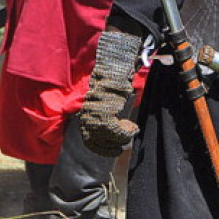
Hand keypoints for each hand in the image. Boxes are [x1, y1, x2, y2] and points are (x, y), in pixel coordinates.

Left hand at [79, 27, 141, 155]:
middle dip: (110, 146)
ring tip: (130, 130)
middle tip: (122, 146)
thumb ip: (104, 114)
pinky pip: (113, 128)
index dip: (100, 148)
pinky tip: (132, 127)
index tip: (113, 151)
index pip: (88, 139)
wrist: (114, 66)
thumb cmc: (113, 84)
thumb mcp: (106, 100)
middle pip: (96, 140)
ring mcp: (95, 111)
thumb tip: (112, 128)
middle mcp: (87, 113)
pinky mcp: (105, 108)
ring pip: (106, 136)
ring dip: (120, 138)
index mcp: (86, 112)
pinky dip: (124, 132)